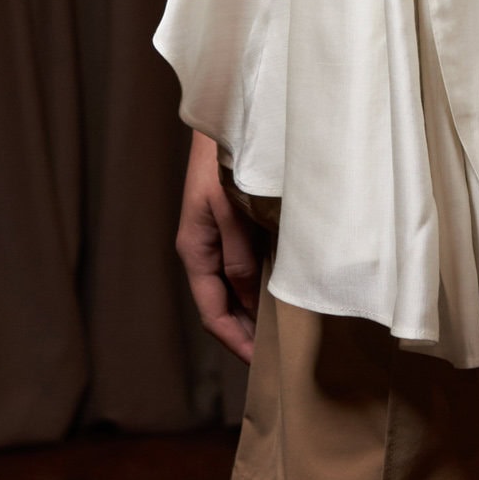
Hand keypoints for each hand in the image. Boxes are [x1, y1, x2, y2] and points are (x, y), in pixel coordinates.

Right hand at [176, 130, 264, 361]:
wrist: (228, 114)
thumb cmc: (225, 158)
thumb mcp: (231, 209)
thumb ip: (240, 254)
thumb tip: (251, 302)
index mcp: (195, 249)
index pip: (212, 311)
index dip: (236, 341)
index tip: (262, 365)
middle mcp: (204, 248)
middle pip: (222, 304)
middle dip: (246, 332)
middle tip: (278, 357)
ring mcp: (218, 235)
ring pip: (235, 286)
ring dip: (254, 310)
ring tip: (283, 332)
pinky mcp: (234, 222)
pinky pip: (245, 264)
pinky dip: (261, 284)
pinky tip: (282, 289)